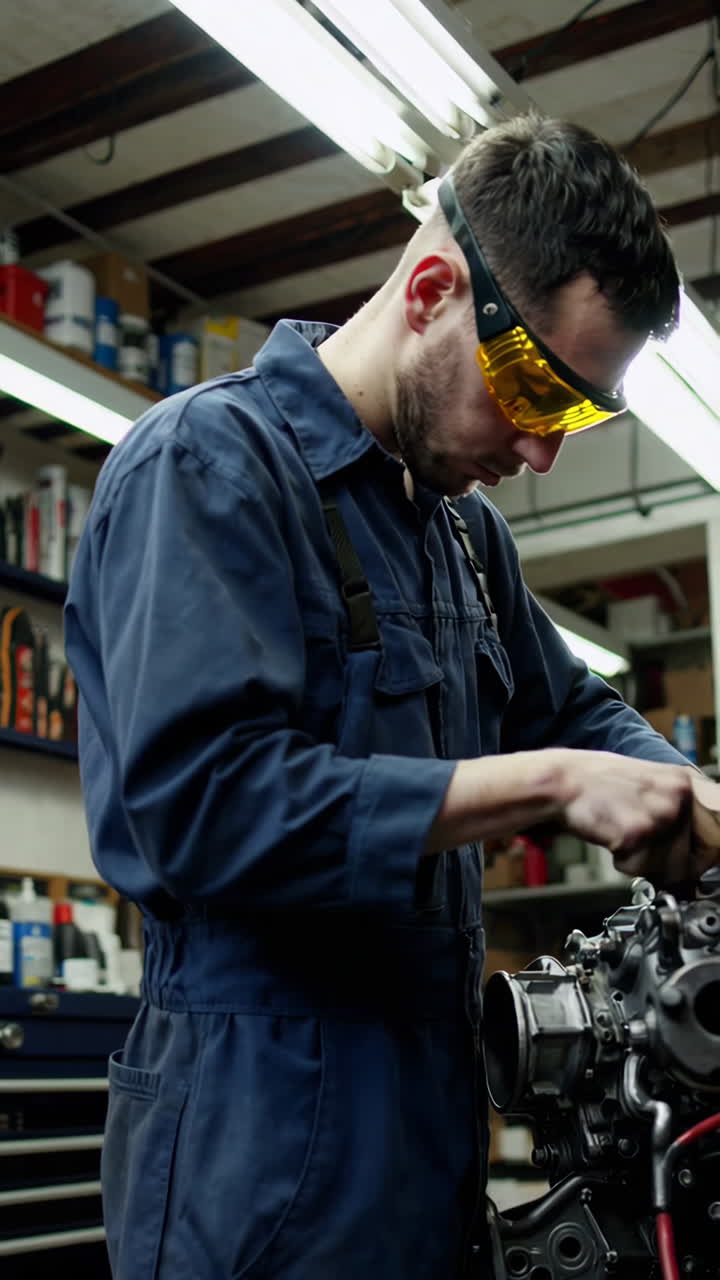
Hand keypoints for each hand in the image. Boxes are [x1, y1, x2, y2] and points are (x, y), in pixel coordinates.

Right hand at [556, 750, 706, 882]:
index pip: (719, 830)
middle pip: (701, 857)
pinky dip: (625, 862)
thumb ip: (678, 808)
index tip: (700, 861)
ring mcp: (660, 814)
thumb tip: (706, 848)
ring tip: (624, 835)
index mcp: (684, 781)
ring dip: (646, 863)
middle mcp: (678, 795)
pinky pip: (642, 868)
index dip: (710, 852)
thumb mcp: (650, 784)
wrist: (562, 782)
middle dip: (678, 864)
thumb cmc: (598, 784)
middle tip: (651, 852)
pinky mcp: (638, 833)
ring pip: (672, 869)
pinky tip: (612, 838)